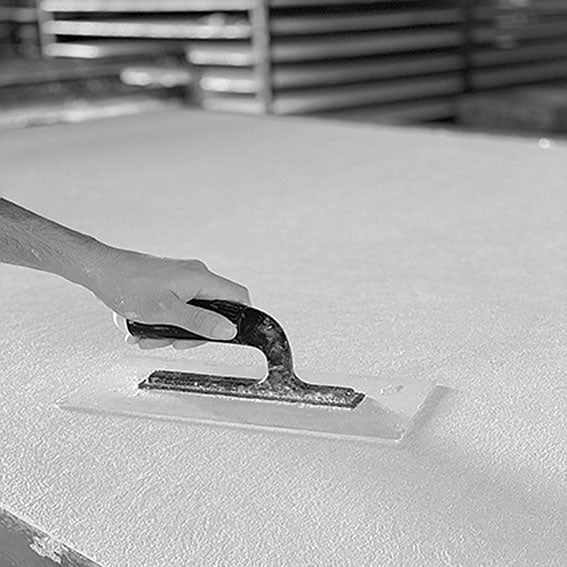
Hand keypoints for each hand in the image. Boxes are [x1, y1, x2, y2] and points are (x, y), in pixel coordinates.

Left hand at [87, 246, 249, 349]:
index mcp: (201, 278)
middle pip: (212, 310)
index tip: (228, 336)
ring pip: (190, 313)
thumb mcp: (166, 311)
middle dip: (193, 332)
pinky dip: (162, 322)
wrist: (99, 269)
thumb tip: (229, 330)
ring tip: (148, 337)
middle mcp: (195, 276)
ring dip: (172, 331)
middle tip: (174, 342)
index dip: (240, 318)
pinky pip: (175, 308)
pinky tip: (142, 330)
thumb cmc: (128, 285)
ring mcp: (181, 280)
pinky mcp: (168, 284)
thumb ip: (199, 322)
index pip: (238, 296)